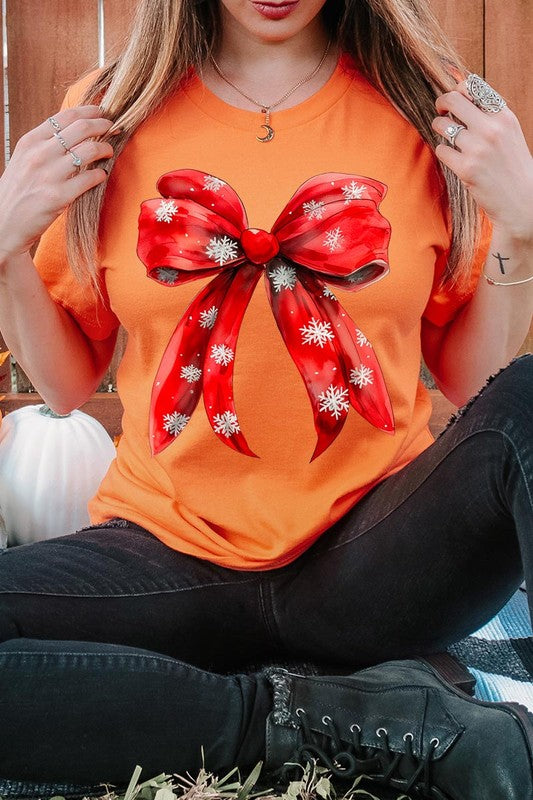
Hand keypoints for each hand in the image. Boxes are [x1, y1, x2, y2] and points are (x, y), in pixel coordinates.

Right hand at [0, 106, 117, 259]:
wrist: (4, 222)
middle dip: (102, 125)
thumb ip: (45, 145)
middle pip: (81, 129)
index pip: (65, 117)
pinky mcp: (60, 196)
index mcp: (30, 142)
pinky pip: (90, 178)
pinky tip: (101, 175)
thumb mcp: (24, 159)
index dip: (89, 111)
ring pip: (89, 151)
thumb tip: (73, 132)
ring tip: (109, 152)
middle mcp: (39, 154)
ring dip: (105, 149)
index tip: (101, 112)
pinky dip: (101, 174)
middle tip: (112, 128)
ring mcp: (50, 175)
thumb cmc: (18, 191)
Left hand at [432, 81, 532, 241]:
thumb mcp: (508, 133)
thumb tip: (461, 93)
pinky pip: (441, 150)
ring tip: (447, 137)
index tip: (453, 101)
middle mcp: (491, 129)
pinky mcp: (466, 169)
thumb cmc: (512, 166)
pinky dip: (443, 152)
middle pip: (452, 100)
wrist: (521, 200)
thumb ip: (489, 115)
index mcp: (504, 116)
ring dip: (439, 129)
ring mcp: (478, 149)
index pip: (473, 87)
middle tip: (440, 112)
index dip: (457, 91)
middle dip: (441, 103)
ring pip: (442, 125)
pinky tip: (453, 158)